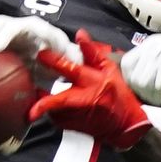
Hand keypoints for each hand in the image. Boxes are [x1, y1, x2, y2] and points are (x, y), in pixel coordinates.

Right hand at [0, 14, 83, 63]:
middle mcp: (30, 27)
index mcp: (45, 31)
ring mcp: (20, 30)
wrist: (68, 59)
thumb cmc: (66, 63)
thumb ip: (62, 70)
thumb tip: (57, 82)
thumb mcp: (66, 66)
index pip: (23, 26)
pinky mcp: (11, 36)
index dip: (7, 35)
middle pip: (6, 22)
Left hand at [31, 30, 151, 150]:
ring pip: (55, 112)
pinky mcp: (75, 126)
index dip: (55, 62)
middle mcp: (85, 99)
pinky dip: (52, 113)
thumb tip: (80, 35)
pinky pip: (57, 120)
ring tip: (38, 94)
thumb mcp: (110, 70)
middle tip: (33, 91)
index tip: (42, 55)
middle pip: (61, 100)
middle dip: (44, 101)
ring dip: (44, 104)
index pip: (72, 70)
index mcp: (93, 82)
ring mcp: (79, 115)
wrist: (126, 124)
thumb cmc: (119, 96)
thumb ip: (92, 53)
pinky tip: (51, 106)